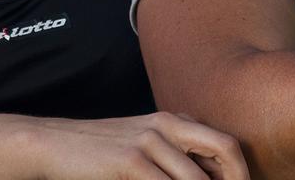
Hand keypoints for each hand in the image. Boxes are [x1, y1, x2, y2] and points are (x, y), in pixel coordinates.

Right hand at [30, 112, 249, 178]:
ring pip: (196, 179)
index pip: (224, 143)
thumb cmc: (100, 152)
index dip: (240, 173)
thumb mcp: (143, 145)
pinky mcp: (130, 161)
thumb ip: (174, 155)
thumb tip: (207, 177)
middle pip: (225, 149)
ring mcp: (149, 141)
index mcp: (173, 121)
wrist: (54, 144)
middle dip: (238, 179)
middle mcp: (167, 125)